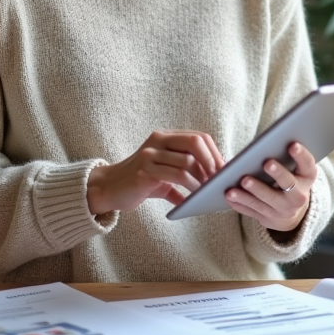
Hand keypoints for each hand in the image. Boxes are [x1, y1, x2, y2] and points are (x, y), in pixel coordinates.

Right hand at [87, 130, 224, 214]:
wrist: (109, 189)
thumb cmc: (141, 182)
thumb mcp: (165, 174)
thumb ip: (186, 174)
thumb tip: (213, 184)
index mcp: (165, 137)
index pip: (198, 137)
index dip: (215, 152)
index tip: (224, 169)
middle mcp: (157, 141)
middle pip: (196, 143)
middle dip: (212, 161)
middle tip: (218, 179)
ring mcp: (150, 154)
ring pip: (188, 161)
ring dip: (202, 179)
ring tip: (206, 191)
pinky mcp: (144, 171)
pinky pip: (175, 176)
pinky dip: (189, 187)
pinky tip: (193, 197)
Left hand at [225, 142, 315, 232]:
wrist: (291, 211)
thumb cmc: (289, 179)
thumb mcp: (295, 169)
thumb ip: (285, 157)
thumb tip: (267, 142)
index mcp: (307, 178)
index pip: (307, 165)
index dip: (301, 155)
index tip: (292, 145)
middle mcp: (298, 196)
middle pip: (288, 184)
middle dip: (277, 173)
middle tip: (267, 163)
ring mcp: (282, 210)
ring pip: (266, 200)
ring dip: (252, 191)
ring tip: (242, 180)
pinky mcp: (267, 218)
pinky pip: (251, 210)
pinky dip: (239, 203)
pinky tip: (229, 194)